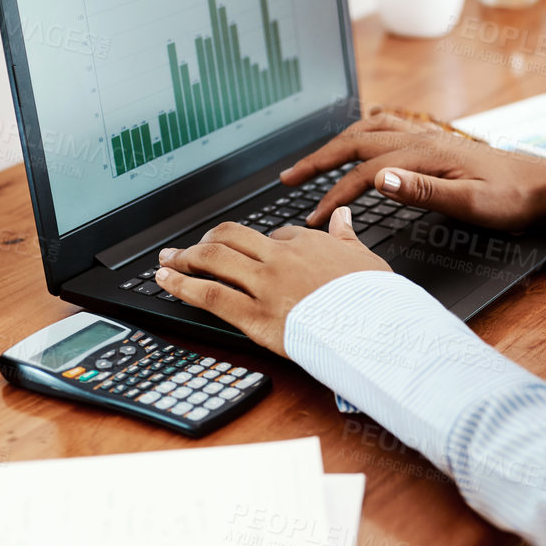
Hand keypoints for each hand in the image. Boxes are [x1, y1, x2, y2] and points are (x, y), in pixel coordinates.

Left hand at [154, 209, 389, 355]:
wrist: (379, 329)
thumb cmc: (377, 301)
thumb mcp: (368, 259)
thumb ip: (348, 237)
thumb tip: (343, 215)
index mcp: (309, 243)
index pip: (273, 235)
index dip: (255, 245)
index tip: (244, 253)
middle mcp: (281, 258)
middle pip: (231, 237)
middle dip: (205, 241)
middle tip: (188, 248)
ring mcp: (265, 285)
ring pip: (213, 260)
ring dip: (184, 257)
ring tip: (167, 260)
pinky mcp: (255, 315)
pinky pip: (210, 296)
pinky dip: (182, 285)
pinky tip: (165, 281)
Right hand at [280, 110, 545, 231]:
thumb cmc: (513, 200)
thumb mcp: (472, 204)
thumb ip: (424, 191)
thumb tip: (379, 178)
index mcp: (425, 155)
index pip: (365, 173)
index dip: (336, 195)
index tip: (315, 218)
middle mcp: (421, 139)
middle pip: (355, 141)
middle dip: (317, 160)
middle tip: (287, 178)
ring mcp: (427, 138)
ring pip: (367, 131)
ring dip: (334, 145)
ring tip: (309, 163)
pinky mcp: (435, 142)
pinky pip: (386, 129)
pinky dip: (360, 133)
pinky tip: (355, 142)